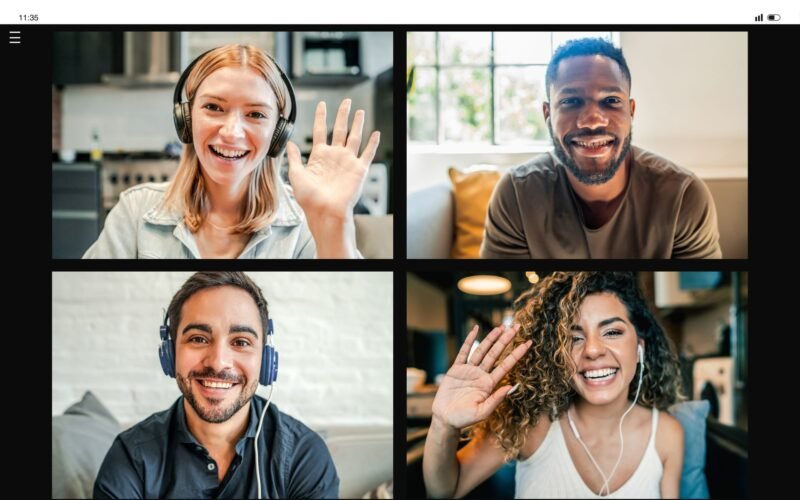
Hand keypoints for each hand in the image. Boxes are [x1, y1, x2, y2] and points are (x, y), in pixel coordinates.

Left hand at [287, 99, 379, 221]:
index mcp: (319, 156)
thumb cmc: (310, 198)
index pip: (320, 131)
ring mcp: (347, 162)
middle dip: (343, 115)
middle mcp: (335, 156)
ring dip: (357, 124)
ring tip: (359, 111)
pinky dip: (372, 143)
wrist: (324, 212)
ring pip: (354, 137)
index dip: (321, 117)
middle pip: (339, 129)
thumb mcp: (296, 175)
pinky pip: (368, 153)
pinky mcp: (359, 169)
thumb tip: (289, 144)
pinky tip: (376, 133)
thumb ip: (294, 158)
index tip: (322, 105)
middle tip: (346, 102)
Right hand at [431, 324, 531, 430]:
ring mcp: (469, 370)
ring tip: (501, 327)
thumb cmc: (464, 418)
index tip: (528, 343)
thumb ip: (496, 399)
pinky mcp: (456, 369)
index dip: (517, 354)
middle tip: (517, 327)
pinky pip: (464, 352)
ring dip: (491, 338)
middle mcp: (481, 375)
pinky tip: (475, 330)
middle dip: (506, 340)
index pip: (506, 365)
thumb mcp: (483, 412)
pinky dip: (469, 340)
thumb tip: (511, 387)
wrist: (446, 419)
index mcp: (489, 384)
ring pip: (482, 350)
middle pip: (496, 354)